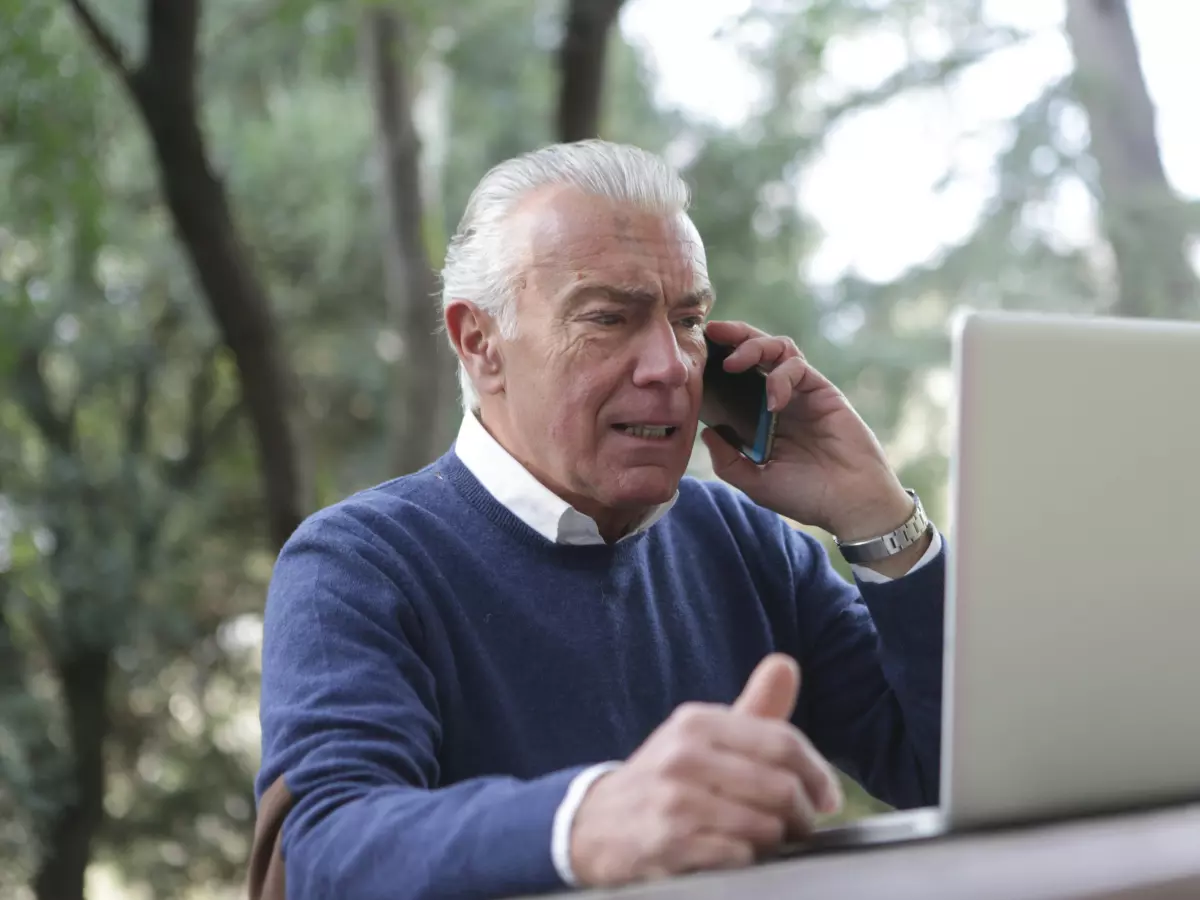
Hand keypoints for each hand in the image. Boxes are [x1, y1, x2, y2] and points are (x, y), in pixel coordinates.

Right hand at [568, 655, 842, 886]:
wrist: (595, 824)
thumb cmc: (666, 778)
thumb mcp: (701, 735)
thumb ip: (752, 707)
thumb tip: (786, 664)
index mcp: (697, 722)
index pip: (782, 742)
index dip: (817, 772)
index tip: (827, 796)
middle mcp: (684, 756)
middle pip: (781, 787)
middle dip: (802, 814)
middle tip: (800, 825)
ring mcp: (676, 801)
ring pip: (766, 826)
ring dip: (777, 841)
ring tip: (767, 839)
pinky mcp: (671, 844)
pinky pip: (740, 857)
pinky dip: (748, 861)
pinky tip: (736, 855)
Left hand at [700, 320, 915, 544]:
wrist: (849, 504)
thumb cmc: (805, 496)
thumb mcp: (756, 483)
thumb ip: (729, 461)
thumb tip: (706, 432)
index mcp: (759, 418)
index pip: (734, 378)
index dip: (716, 361)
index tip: (694, 353)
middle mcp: (779, 399)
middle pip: (755, 352)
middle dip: (734, 336)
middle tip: (712, 333)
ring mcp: (801, 392)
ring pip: (778, 348)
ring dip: (754, 347)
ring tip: (734, 363)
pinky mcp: (822, 391)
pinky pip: (798, 368)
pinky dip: (781, 377)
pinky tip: (773, 401)